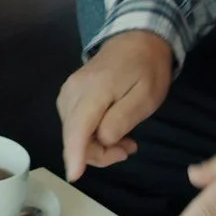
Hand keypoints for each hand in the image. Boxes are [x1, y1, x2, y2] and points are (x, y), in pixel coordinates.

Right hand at [58, 29, 173, 180]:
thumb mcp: (146, 97)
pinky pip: (75, 124)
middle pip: (73, 135)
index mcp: (94, 90)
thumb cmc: (147, 68)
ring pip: (73, 132)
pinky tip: (111, 131)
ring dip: (96, 145)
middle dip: (98, 153)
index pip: (78, 128)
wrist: (138, 38)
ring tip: (126, 140)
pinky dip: (91, 134)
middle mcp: (73, 91)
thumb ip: (122, 120)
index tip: (74, 177)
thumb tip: (101, 141)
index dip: (75, 154)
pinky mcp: (70, 94)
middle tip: (129, 149)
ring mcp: (68, 91)